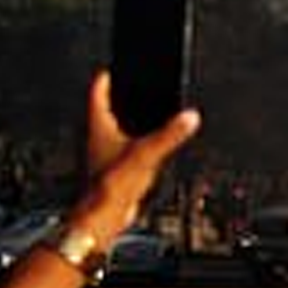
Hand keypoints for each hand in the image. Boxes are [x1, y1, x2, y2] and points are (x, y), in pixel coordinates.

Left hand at [68, 70, 201, 239]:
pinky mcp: (114, 170)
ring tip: (149, 116)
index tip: (115, 68)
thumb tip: (189, 117)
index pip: (98, 92)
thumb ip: (169, 134)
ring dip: (131, 122)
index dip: (108, 77)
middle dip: (123, 98)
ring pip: (117, 130)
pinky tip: (151, 150)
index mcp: (98, 126)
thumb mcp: (145, 154)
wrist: (102, 220)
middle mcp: (98, 137)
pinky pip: (126, 150)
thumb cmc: (110, 187)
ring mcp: (105, 154)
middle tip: (136, 87)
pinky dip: (137, 145)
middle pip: (109, 108)